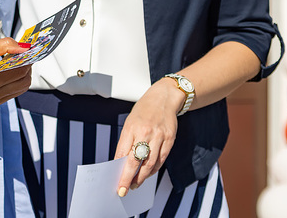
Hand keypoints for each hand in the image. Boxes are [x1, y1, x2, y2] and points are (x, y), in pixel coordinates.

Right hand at [0, 38, 31, 107]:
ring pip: (20, 88)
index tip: (28, 51)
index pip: (19, 71)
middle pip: (23, 81)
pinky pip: (12, 93)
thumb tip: (24, 48)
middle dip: (26, 67)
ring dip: (22, 75)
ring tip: (15, 63)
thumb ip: (6, 45)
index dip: (27, 59)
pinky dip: (15, 82)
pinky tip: (8, 72)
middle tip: (23, 56)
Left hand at [114, 78, 184, 195]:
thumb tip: (121, 162)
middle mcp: (145, 132)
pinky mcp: (170, 140)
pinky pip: (161, 160)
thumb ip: (126, 141)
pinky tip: (148, 174)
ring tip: (136, 184)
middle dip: (128, 178)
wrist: (164, 98)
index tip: (116, 182)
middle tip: (124, 189)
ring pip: (150, 164)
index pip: (122, 153)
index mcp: (131, 127)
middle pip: (135, 162)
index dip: (119, 170)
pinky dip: (154, 170)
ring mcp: (159, 137)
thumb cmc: (144, 110)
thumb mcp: (130, 122)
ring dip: (142, 177)